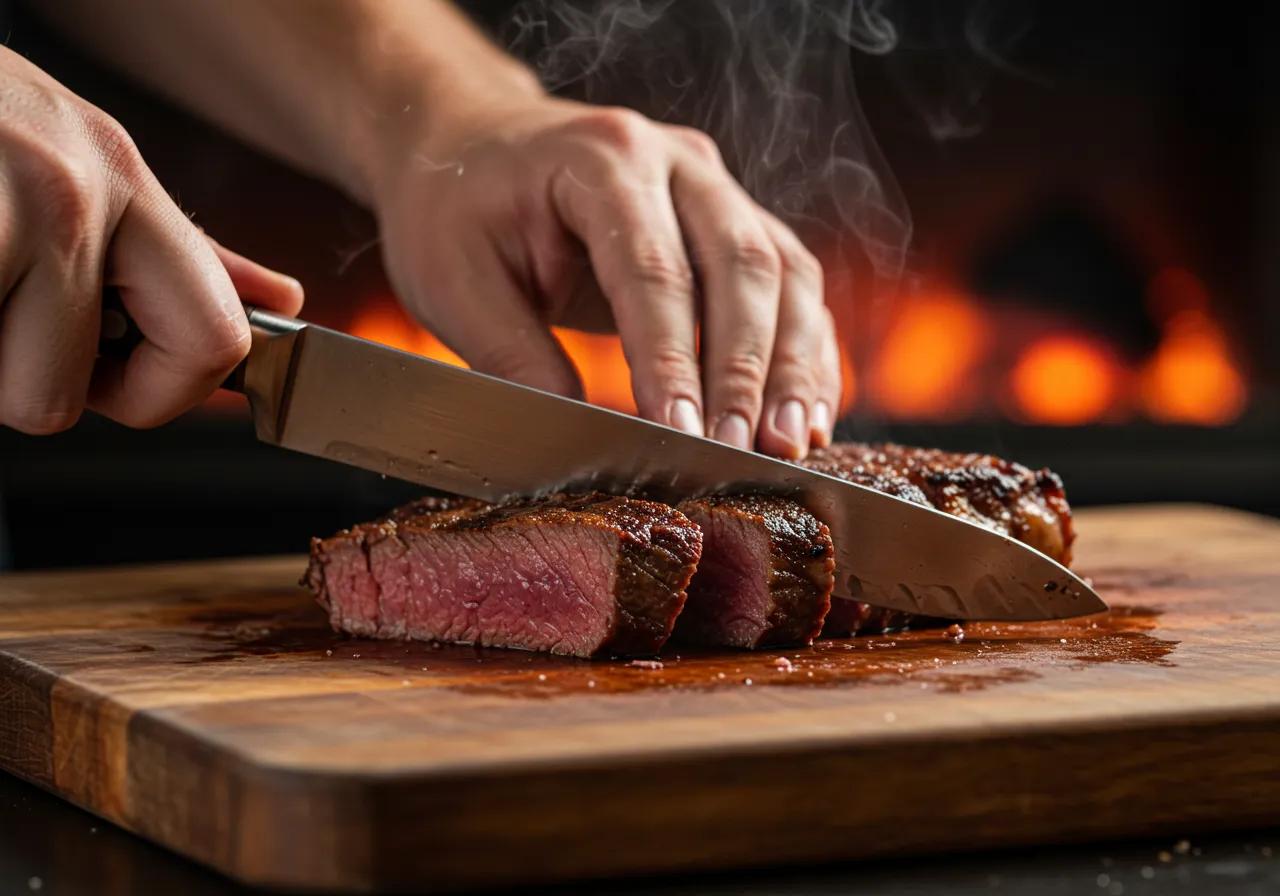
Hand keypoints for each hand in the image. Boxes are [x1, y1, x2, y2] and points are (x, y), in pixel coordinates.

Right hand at [0, 46, 302, 434]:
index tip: (115, 376)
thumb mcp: (84, 165)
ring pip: (0, 392)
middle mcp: (71, 194)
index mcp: (124, 182)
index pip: (215, 341)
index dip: (164, 391)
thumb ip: (181, 252)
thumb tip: (278, 302)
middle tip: (0, 316)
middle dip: (31, 388)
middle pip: (68, 397)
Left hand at [370, 95, 839, 458]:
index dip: (674, 359)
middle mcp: (676, 161)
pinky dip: (805, 351)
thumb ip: (515, 357)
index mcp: (602, 159)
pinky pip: (790, 284)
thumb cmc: (454, 208)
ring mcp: (714, 187)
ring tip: (790, 446)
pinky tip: (804, 415)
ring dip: (794, 365)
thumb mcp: (454, 283)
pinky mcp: (733, 221)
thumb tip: (584, 439)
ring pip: (785, 272)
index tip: (683, 435)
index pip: (654, 269)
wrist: (470, 142)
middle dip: (749, 369)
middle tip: (746, 452)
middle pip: (742, 264)